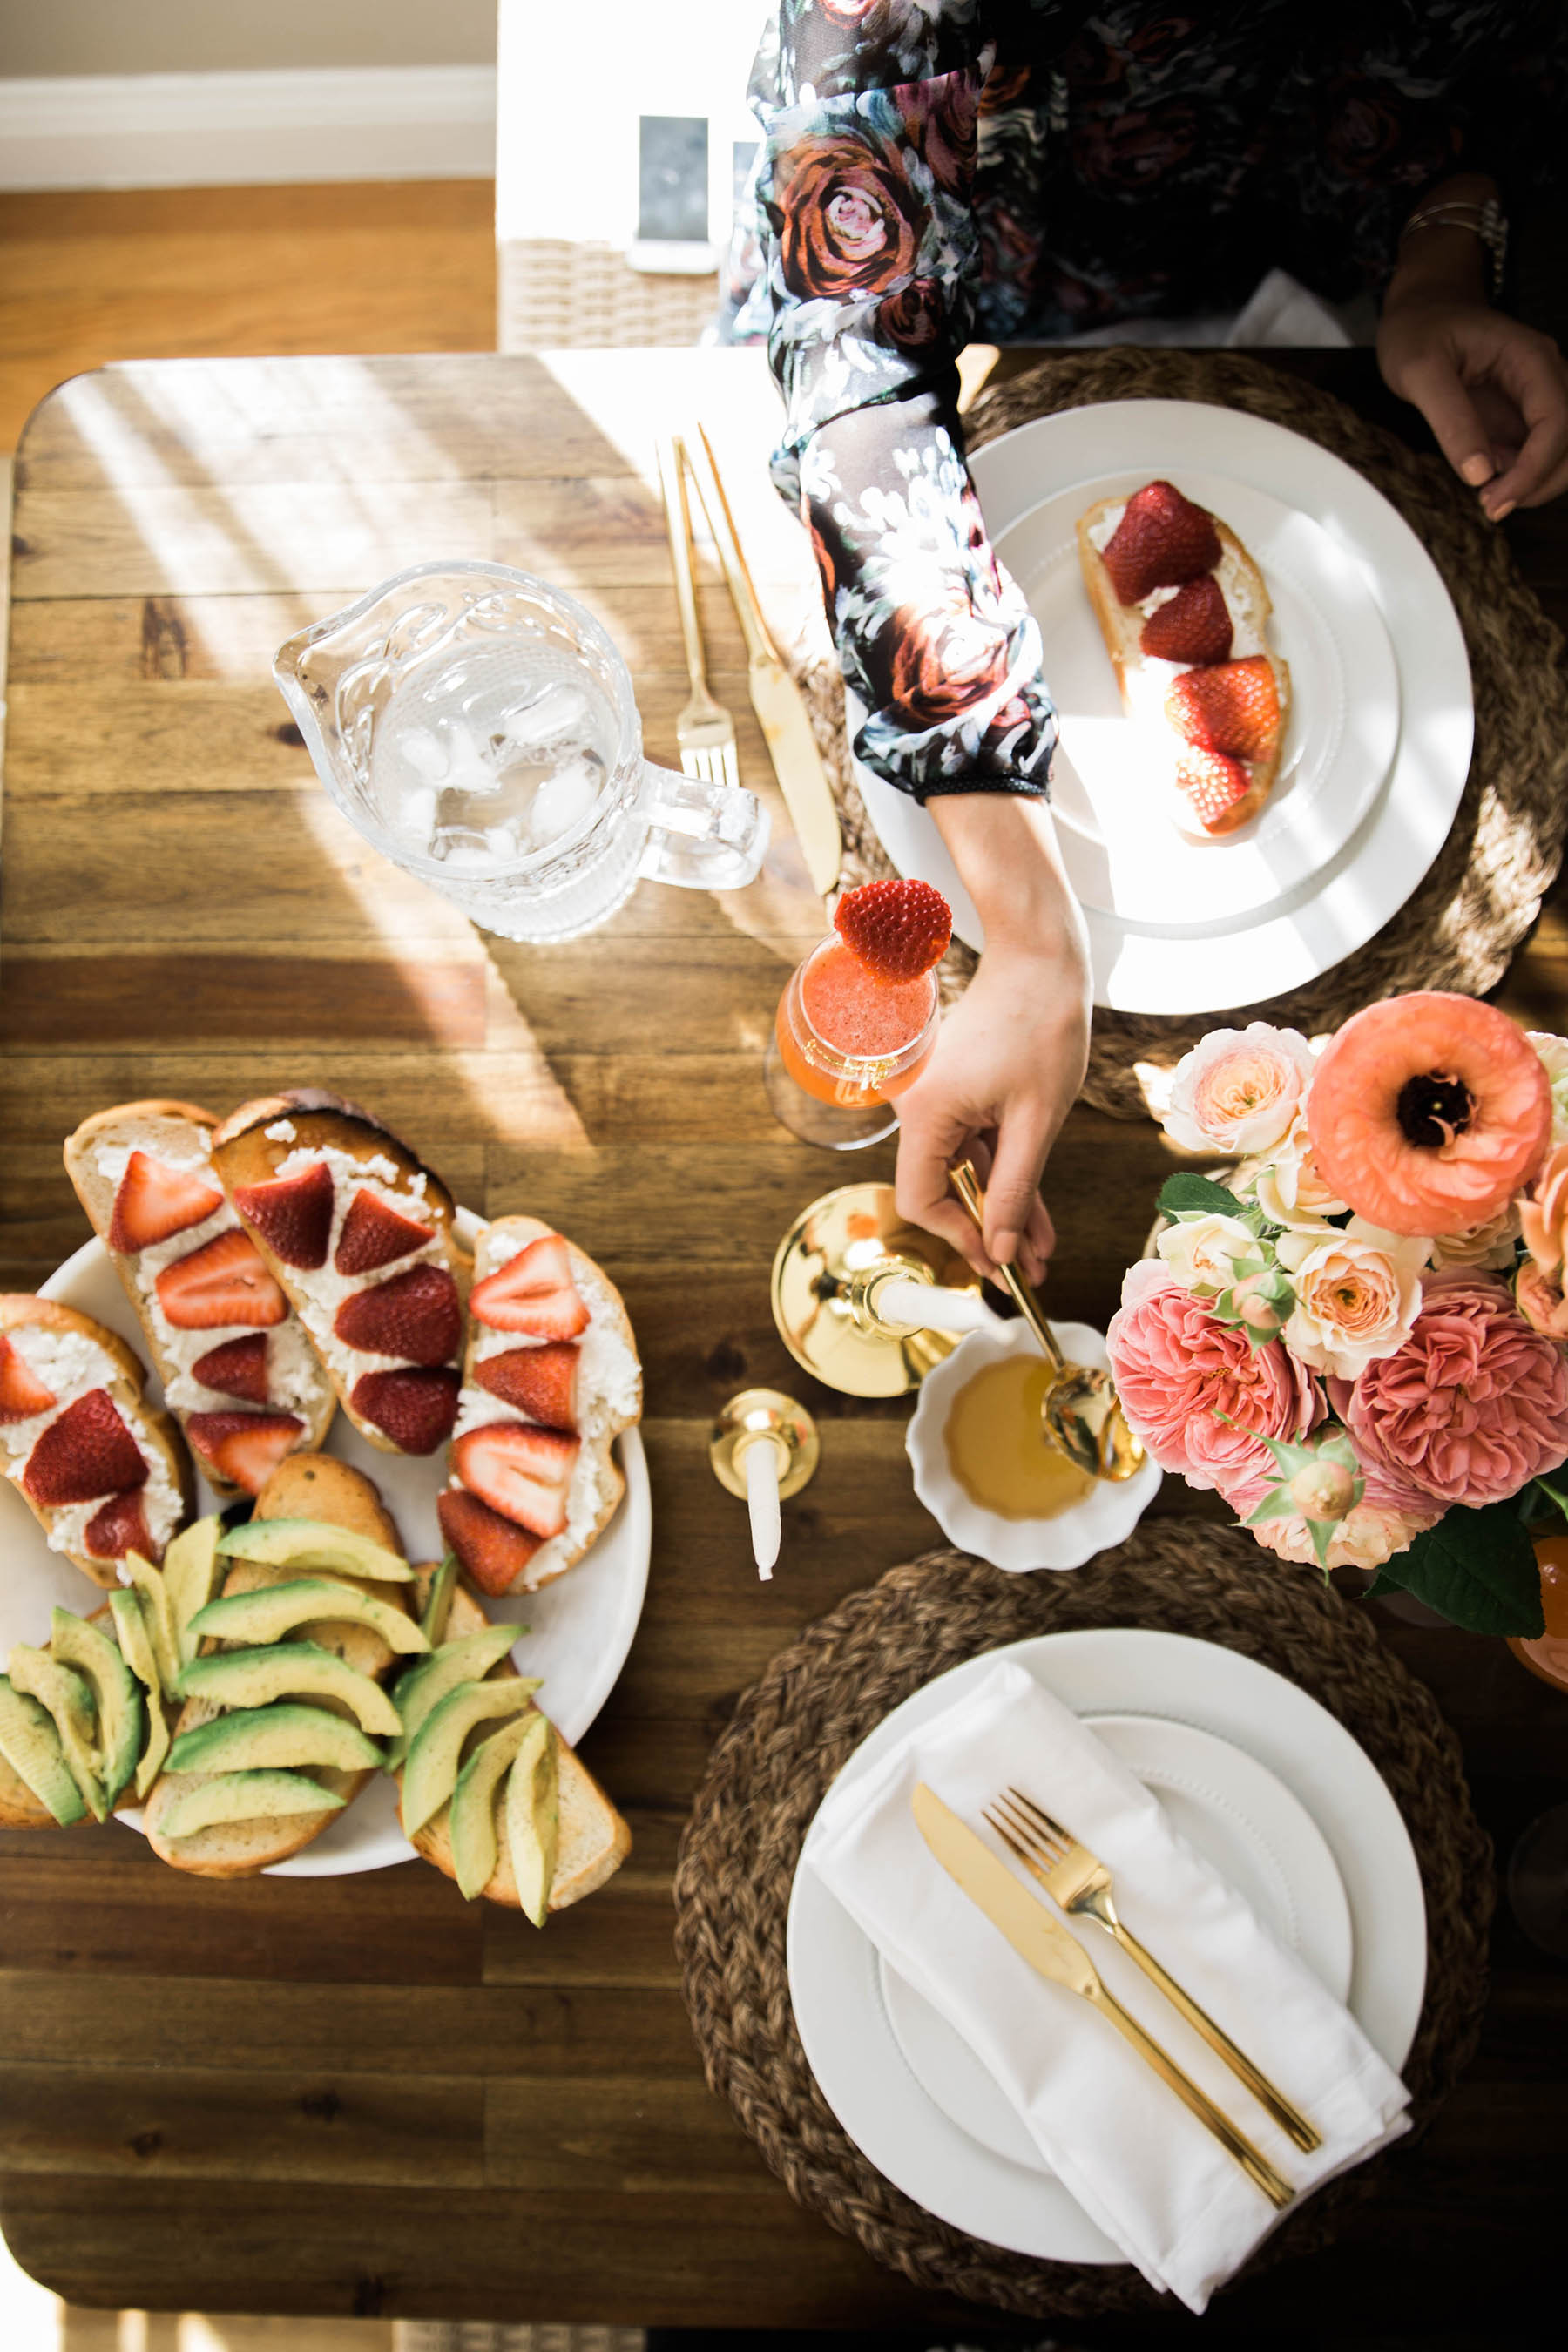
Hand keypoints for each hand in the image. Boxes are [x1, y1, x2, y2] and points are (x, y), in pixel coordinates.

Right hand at [894, 938, 1088, 1284]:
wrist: (1041, 957)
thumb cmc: (1041, 1023)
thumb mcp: (1036, 1118)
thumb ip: (1014, 1189)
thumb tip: (999, 1249)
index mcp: (925, 1112)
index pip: (922, 1199)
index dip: (959, 1238)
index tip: (1000, 1264)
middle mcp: (918, 1108)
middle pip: (945, 1190)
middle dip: (989, 1232)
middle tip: (1031, 1271)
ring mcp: (936, 1100)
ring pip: (966, 1173)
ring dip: (1002, 1209)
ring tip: (1043, 1251)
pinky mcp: (957, 1092)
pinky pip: (976, 1147)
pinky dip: (1004, 1176)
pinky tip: (1035, 1214)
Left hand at [1378, 288, 1567, 519]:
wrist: (1421, 311)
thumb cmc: (1419, 330)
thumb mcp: (1419, 370)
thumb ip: (1450, 419)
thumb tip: (1480, 474)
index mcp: (1530, 358)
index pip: (1557, 421)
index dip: (1534, 469)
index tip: (1497, 501)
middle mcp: (1545, 376)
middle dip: (1539, 482)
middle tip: (1490, 507)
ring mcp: (1536, 398)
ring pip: (1562, 452)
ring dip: (1534, 483)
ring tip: (1487, 496)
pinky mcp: (1522, 416)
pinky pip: (1537, 453)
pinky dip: (1521, 477)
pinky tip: (1487, 481)